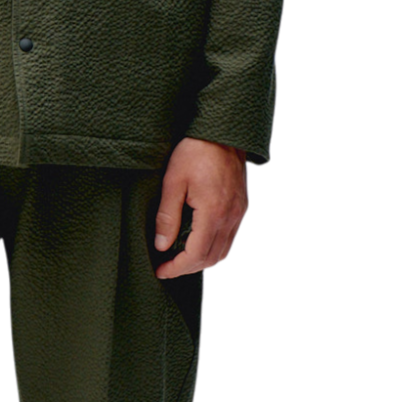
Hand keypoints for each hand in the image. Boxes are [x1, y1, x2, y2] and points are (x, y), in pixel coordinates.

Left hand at [153, 137, 249, 278]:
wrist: (222, 131)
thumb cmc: (196, 151)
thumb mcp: (173, 181)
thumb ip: (167, 216)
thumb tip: (161, 245)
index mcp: (213, 212)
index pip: (196, 255)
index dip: (177, 268)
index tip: (161, 270)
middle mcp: (231, 217)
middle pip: (211, 258)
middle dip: (188, 268)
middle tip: (167, 267)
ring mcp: (239, 213)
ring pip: (223, 251)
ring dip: (201, 260)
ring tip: (180, 258)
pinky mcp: (241, 207)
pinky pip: (229, 238)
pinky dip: (213, 247)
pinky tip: (197, 242)